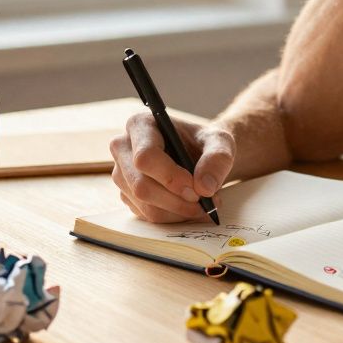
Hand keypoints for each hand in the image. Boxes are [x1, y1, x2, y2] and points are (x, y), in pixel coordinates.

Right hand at [109, 111, 233, 222]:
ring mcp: (122, 174)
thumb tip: (204, 187)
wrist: (200, 155)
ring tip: (204, 204)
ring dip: (178, 211)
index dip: (170, 177)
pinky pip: (147, 215)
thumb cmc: (205, 143)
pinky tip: (189, 207)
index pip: (145, 157)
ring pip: (145, 205)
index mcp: (141, 124)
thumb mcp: (221, 143)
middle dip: (176, 200)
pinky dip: (173, 217)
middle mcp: (123, 148)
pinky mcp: (127, 195)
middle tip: (205, 202)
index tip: (196, 189)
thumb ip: (218, 159)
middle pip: (141, 185)